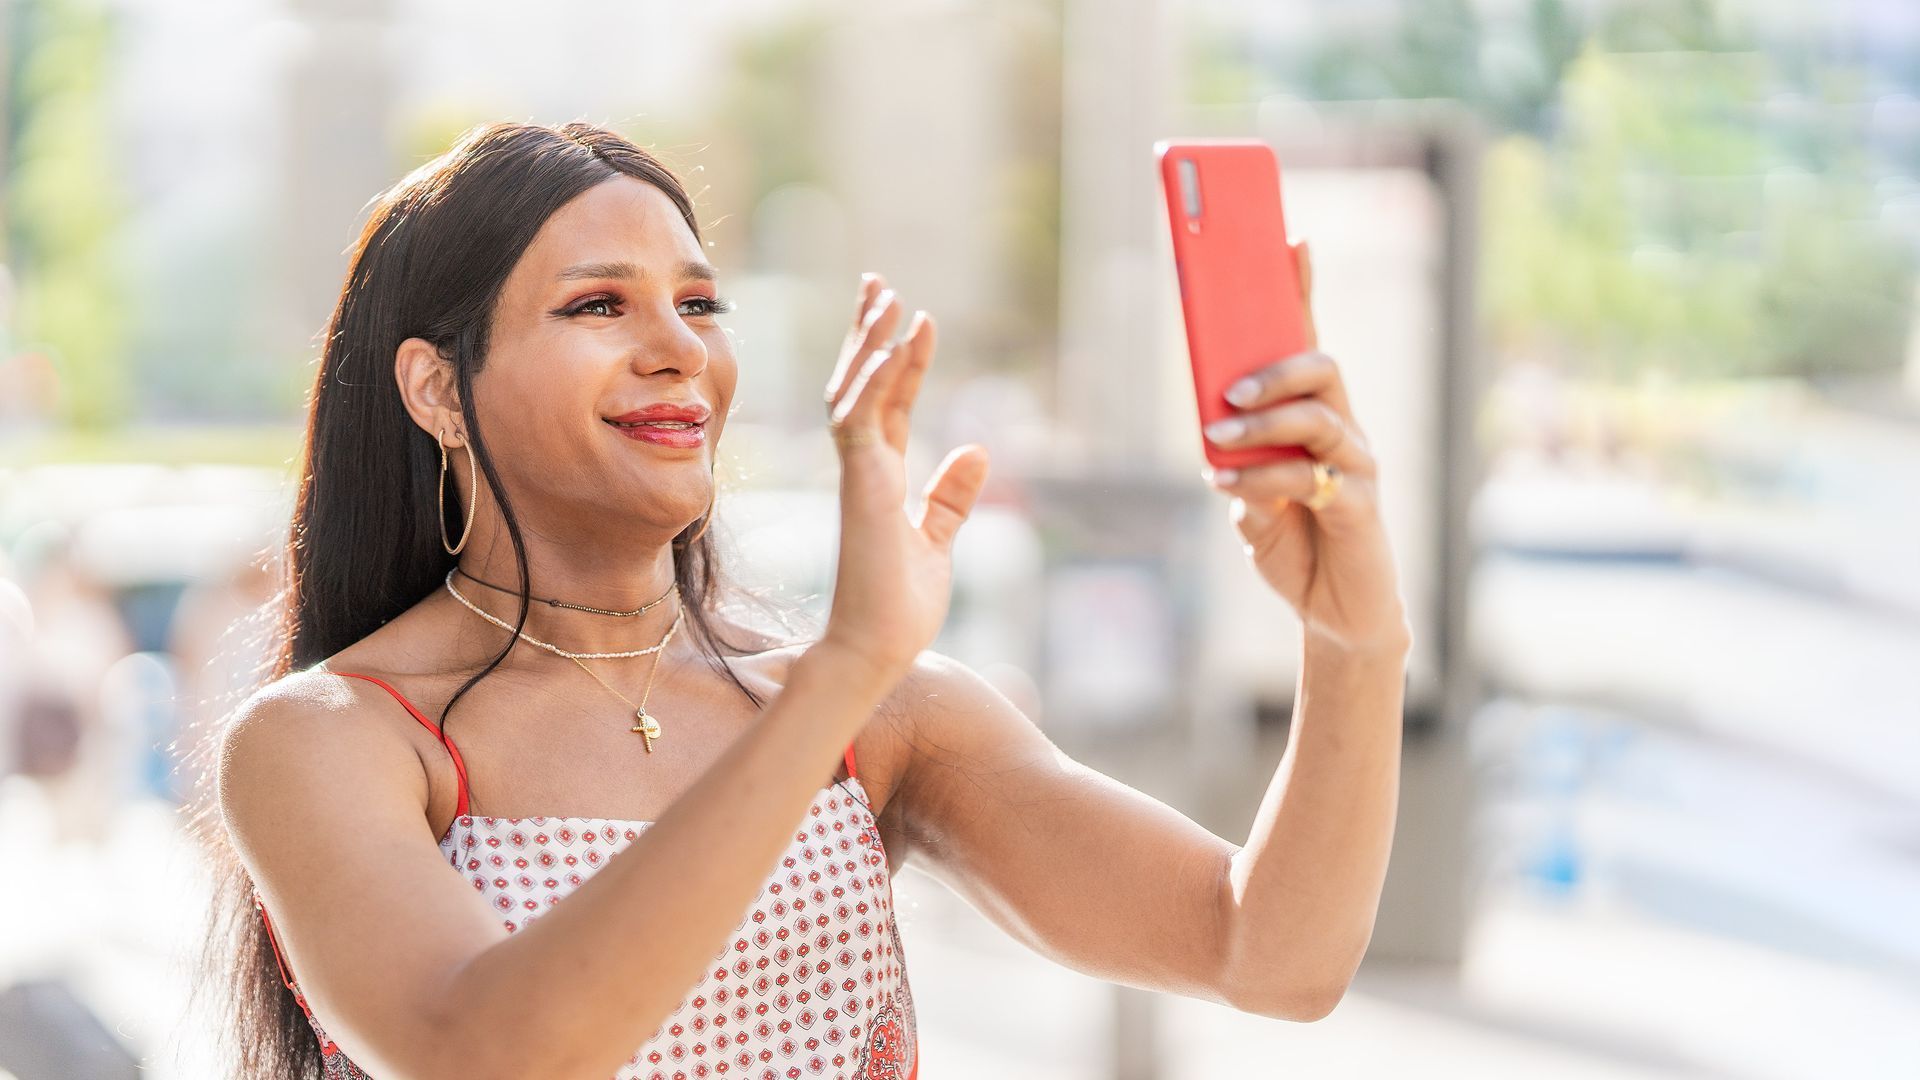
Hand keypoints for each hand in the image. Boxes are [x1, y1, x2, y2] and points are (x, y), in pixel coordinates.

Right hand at [818, 273, 990, 675]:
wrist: (878, 650)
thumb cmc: (900, 607)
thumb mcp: (938, 542)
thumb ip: (951, 496)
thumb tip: (977, 448)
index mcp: (880, 479)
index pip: (886, 404)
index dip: (898, 361)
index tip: (910, 318)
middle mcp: (864, 469)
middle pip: (862, 385)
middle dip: (869, 333)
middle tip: (879, 283)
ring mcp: (858, 475)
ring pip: (855, 391)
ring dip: (870, 343)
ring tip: (888, 296)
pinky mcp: (860, 485)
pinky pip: (861, 418)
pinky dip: (875, 379)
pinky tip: (895, 345)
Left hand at [1201, 242, 1411, 654]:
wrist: (1334, 613)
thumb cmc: (1294, 546)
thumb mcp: (1252, 501)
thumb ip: (1241, 468)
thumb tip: (1219, 441)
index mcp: (1313, 419)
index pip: (1306, 344)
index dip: (1302, 292)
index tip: (1290, 241)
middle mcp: (1342, 431)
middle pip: (1321, 368)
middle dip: (1274, 366)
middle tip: (1228, 390)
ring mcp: (1356, 465)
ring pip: (1318, 416)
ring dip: (1262, 424)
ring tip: (1219, 440)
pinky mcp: (1358, 505)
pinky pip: (1311, 476)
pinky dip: (1264, 477)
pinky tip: (1232, 485)